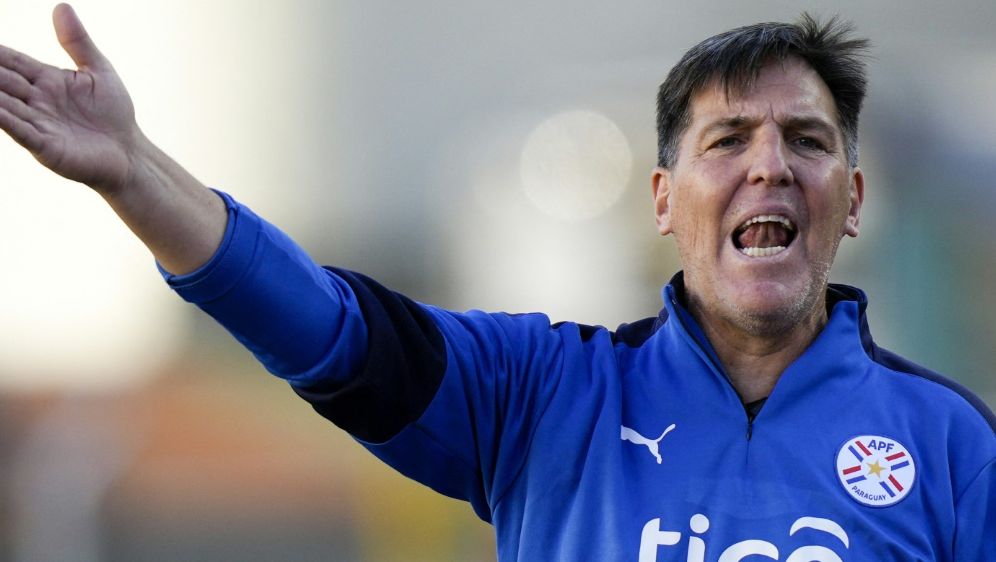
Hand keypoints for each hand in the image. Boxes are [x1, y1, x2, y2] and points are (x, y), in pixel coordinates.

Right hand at [0, 3, 137, 193]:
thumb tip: (62, 6)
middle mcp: (35, 101)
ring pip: (4, 105)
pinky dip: (5, 120)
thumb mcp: (99, 71)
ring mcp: (38, 124)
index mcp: (45, 80)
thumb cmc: (114, 113)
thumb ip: (78, 42)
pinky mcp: (45, 147)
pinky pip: (21, 131)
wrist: (129, 153)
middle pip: (1, 80)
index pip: (11, 60)